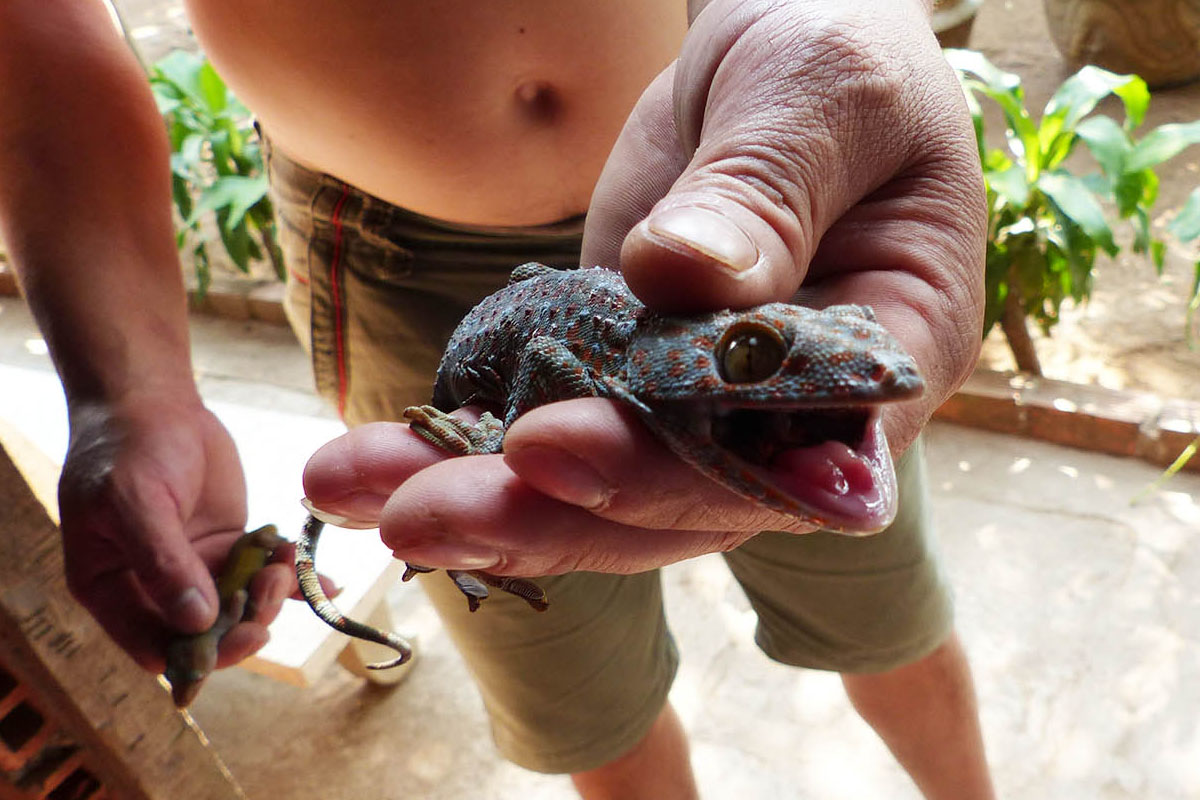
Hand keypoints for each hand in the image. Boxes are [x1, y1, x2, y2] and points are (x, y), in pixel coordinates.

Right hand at [58, 392, 294, 670]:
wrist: (152, 401)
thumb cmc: (129, 448)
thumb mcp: (136, 501)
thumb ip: (163, 563)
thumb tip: (196, 622)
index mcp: (113, 589)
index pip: (155, 647)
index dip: (200, 656)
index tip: (243, 633)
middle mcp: (154, 588)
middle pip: (206, 634)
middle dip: (243, 623)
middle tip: (270, 589)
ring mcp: (196, 568)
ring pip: (241, 607)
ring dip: (270, 597)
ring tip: (284, 566)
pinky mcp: (229, 546)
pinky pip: (263, 573)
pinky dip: (293, 579)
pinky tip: (327, 582)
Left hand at [304, 0, 984, 575]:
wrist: (780, 53)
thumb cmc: (834, 57)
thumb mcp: (822, 91)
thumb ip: (768, 188)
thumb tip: (681, 277)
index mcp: (884, 355)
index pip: (790, 461)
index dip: (673, 474)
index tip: (551, 446)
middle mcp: (794, 412)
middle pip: (676, 504)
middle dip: (545, 516)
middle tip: (418, 516)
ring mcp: (701, 404)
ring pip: (599, 493)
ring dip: (480, 506)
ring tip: (357, 492)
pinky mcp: (624, 377)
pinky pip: (548, 435)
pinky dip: (462, 453)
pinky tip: (368, 461)